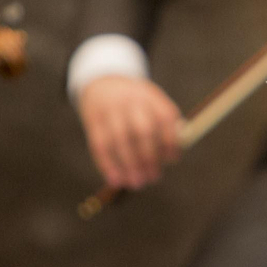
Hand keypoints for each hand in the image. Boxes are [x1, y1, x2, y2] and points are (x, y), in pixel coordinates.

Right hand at [78, 74, 183, 189]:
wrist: (102, 83)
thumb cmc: (135, 103)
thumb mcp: (151, 103)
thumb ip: (165, 125)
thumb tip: (173, 155)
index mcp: (150, 96)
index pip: (165, 117)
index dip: (170, 140)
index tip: (173, 160)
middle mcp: (131, 101)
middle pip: (143, 130)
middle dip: (150, 157)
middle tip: (154, 178)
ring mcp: (110, 110)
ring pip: (120, 140)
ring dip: (130, 165)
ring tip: (138, 183)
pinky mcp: (93, 120)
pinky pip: (100, 145)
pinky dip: (108, 165)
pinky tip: (117, 181)